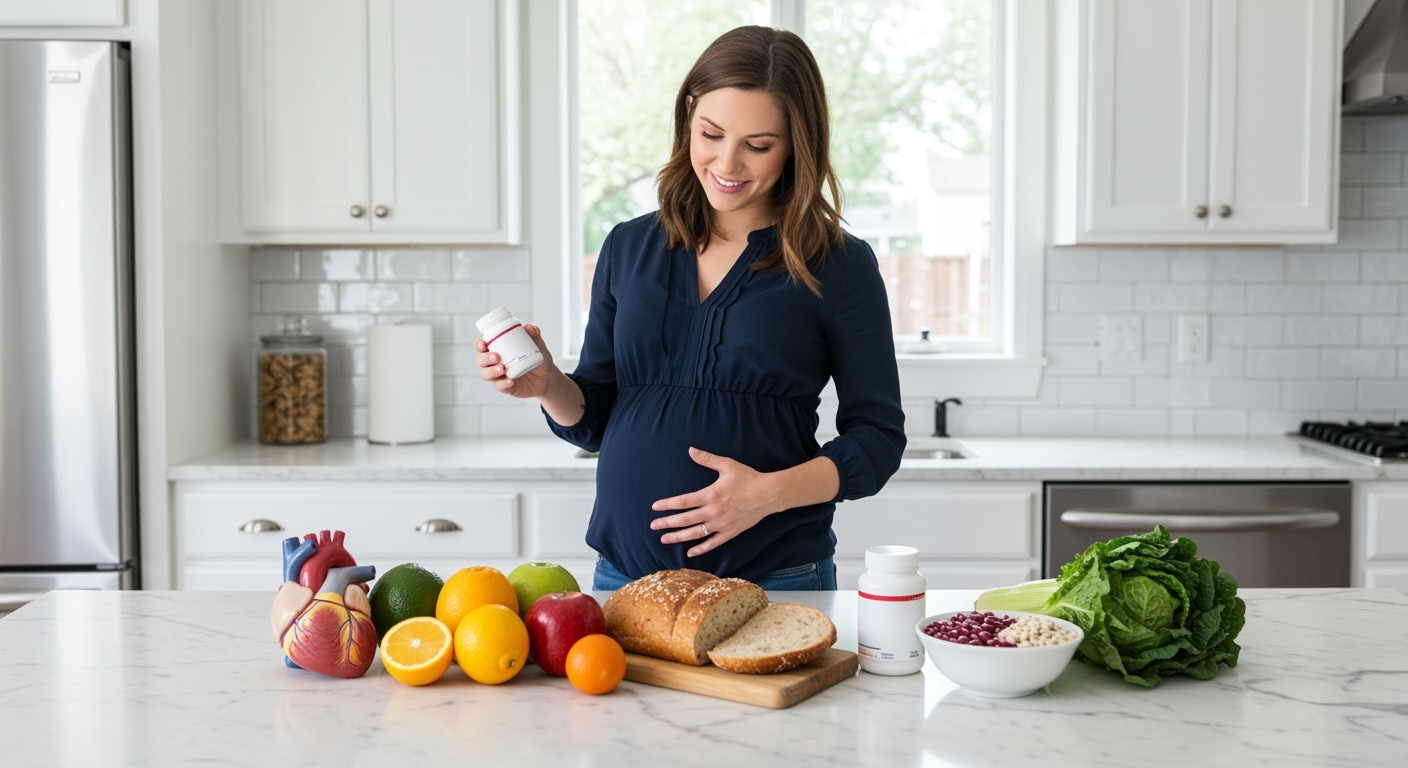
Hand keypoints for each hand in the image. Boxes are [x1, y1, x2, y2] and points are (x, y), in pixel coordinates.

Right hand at [476, 324, 555, 398]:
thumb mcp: (538, 346)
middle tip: (496, 357)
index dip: (479, 344)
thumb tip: (529, 327)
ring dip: (491, 371)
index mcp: (498, 349)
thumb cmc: (537, 359)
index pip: (482, 345)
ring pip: (485, 374)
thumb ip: (534, 335)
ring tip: (502, 369)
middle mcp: (494, 362)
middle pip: (480, 360)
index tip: (483, 343)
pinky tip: (510, 381)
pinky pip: (499, 386)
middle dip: (484, 358)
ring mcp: (498, 376)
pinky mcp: (505, 387)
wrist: (547, 378)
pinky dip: (503, 383)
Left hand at [650, 448, 780, 557]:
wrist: (769, 494)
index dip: (668, 505)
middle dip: (667, 523)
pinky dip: (701, 548)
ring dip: (679, 537)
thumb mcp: (727, 465)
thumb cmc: (748, 478)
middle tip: (653, 526)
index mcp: (711, 494)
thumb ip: (707, 459)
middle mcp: (714, 511)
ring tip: (664, 539)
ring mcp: (722, 523)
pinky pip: (713, 543)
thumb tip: (691, 450)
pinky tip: (689, 552)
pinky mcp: (731, 532)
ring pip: (696, 533)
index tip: (655, 507)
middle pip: (685, 520)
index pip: (683, 502)